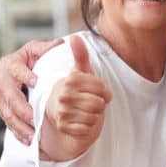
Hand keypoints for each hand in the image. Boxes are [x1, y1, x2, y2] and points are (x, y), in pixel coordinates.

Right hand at [0, 38, 62, 143]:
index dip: (25, 76)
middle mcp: (2, 83)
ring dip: (19, 125)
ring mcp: (0, 98)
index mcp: (11, 66)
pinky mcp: (1, 109)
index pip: (17, 71)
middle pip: (11, 98)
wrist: (4, 69)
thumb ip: (45, 48)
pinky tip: (27, 141)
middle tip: (33, 118)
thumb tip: (61, 43)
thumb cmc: (23, 60)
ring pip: (8, 114)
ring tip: (31, 135)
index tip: (36, 82)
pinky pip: (8, 122)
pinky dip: (17, 132)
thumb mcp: (33, 51)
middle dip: (22, 109)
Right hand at [43, 37, 111, 160]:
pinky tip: (82, 122)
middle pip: (99, 103)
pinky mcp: (63, 126)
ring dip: (94, 116)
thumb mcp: (81, 73)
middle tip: (94, 104)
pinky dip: (88, 127)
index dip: (105, 92)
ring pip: (94, 116)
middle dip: (100, 105)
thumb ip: (80, 55)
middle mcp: (63, 94)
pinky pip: (87, 129)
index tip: (100, 93)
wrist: (60, 113)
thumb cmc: (75, 92)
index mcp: (70, 80)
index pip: (102, 88)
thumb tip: (75, 37)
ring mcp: (61, 111)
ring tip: (87, 112)